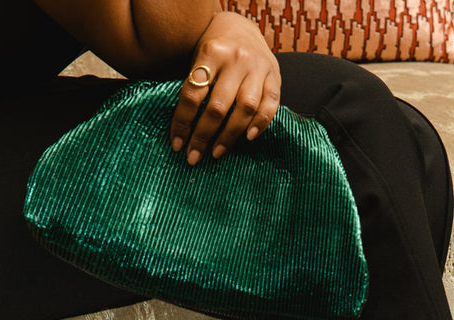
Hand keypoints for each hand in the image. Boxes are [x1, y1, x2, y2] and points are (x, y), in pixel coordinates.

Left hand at [170, 12, 280, 163]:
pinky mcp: (275, 76)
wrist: (242, 30)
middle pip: (219, 106)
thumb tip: (182, 131)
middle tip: (194, 156)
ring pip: (245, 108)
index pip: (193, 94)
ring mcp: (258, 67)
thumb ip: (194, 87)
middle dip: (204, 135)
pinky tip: (249, 138)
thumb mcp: (198, 58)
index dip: (183, 122)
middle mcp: (236, 58)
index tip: (177, 144)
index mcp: (212, 51)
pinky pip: (270, 105)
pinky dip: (260, 123)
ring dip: (230, 136)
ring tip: (217, 152)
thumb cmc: (214, 52)